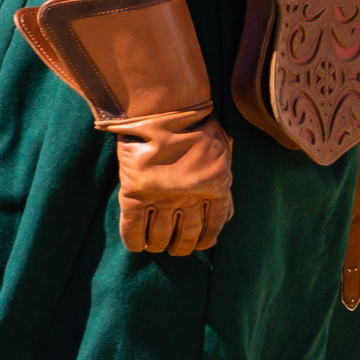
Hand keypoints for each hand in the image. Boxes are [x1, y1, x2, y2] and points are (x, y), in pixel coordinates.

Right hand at [111, 111, 234, 254]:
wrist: (166, 110)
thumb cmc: (198, 126)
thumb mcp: (223, 152)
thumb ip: (223, 181)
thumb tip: (227, 214)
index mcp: (215, 186)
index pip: (215, 222)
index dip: (208, 237)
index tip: (202, 245)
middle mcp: (190, 197)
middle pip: (187, 234)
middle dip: (183, 246)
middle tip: (177, 250)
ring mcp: (161, 197)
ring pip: (159, 235)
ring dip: (159, 245)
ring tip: (157, 247)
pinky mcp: (134, 194)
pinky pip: (133, 227)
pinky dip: (134, 240)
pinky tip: (136, 246)